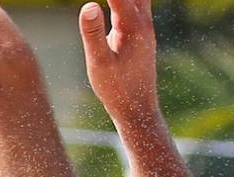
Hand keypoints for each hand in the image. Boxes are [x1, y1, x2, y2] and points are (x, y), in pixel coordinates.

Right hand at [78, 0, 161, 125]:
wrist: (138, 109)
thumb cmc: (116, 89)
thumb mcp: (99, 64)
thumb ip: (92, 33)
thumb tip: (88, 4)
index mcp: (132, 26)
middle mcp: (143, 21)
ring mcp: (145, 25)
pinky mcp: (142, 31)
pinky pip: (137, 1)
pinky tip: (118, 0)